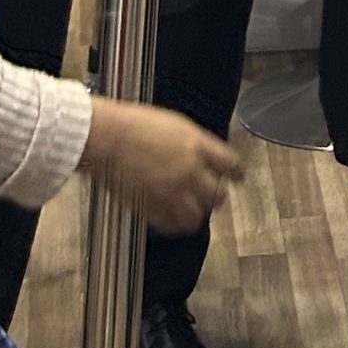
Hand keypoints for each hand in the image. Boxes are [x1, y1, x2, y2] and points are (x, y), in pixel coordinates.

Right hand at [78, 97, 243, 233]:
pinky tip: (173, 221)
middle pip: (217, 195)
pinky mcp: (152, 207)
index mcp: (197, 144)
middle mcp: (190, 170)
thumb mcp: (174, 124)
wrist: (108, 136)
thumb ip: (193, 143)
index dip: (237, 173)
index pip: (230, 164)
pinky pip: (172, 225)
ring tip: (193, 212)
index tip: (239, 178)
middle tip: (213, 197)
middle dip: (217, 197)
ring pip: (197, 216)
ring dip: (197, 214)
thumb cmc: (135, 122)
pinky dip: (175, 225)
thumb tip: (202, 157)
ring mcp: (171, 192)